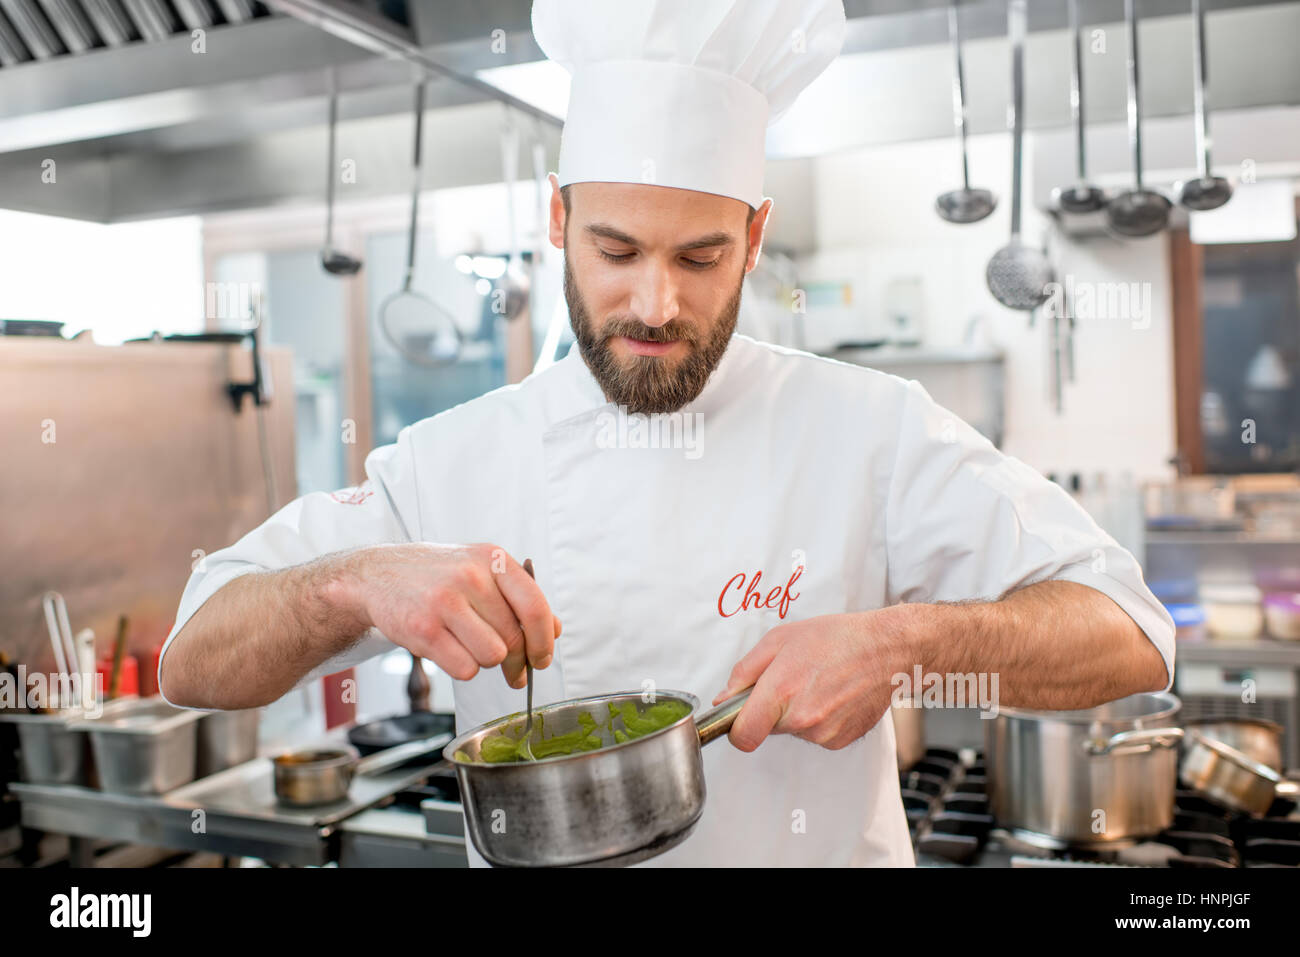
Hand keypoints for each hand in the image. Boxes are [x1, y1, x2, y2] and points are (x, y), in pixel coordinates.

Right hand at [347, 543, 560, 687]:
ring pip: (492, 656)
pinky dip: (462, 668)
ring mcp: (445, 601)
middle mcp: (471, 576)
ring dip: (485, 661)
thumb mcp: (482, 570)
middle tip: (513, 671)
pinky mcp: (423, 629)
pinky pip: (465, 669)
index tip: (542, 659)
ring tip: (469, 646)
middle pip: (514, 639)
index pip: (535, 607)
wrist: (379, 574)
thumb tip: (555, 630)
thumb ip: (520, 598)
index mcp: (493, 559)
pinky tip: (449, 649)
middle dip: (517, 662)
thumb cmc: (438, 575)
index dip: (544, 641)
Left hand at [711, 608, 910, 751]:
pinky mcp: (841, 741)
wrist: (886, 650)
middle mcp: (802, 719)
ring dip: (797, 713)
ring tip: (818, 683)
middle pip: (767, 729)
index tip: (739, 718)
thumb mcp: (779, 640)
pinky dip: (819, 719)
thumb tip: (723, 699)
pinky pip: (815, 735)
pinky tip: (833, 695)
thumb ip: (745, 672)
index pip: (742, 736)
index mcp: (781, 691)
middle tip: (792, 680)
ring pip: (793, 731)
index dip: (735, 729)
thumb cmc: (835, 638)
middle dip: (771, 709)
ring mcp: (823, 734)